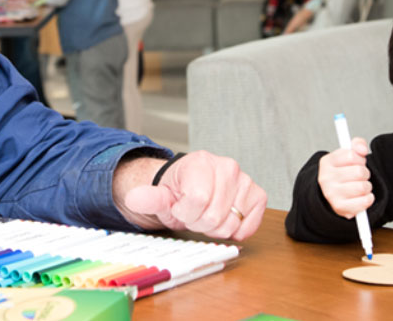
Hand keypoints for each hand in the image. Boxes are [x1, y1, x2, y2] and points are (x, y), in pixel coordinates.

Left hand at [119, 151, 267, 240]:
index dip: (185, 213)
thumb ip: (149, 198)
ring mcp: (245, 180)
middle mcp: (227, 167)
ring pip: (230, 225)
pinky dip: (235, 230)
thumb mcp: (159, 196)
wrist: (192, 189)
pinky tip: (225, 218)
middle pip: (214, 216)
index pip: (197, 199)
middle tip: (195, 213)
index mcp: (201, 162)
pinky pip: (249, 226)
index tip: (181, 208)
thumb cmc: (178, 192)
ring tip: (209, 214)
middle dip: (199, 223)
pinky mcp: (257, 195)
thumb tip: (134, 197)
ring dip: (216, 228)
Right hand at [317, 137, 373, 218]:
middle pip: (359, 171)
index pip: (352, 155)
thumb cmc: (342, 174)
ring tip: (359, 187)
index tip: (357, 162)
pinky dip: (368, 199)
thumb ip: (357, 145)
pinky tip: (362, 197)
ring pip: (363, 186)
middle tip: (358, 177)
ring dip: (367, 186)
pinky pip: (365, 201)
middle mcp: (326, 178)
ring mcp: (332, 193)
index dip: (360, 158)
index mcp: (327, 162)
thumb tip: (362, 149)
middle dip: (364, 173)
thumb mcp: (346, 155)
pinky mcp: (340, 207)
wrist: (330, 196)